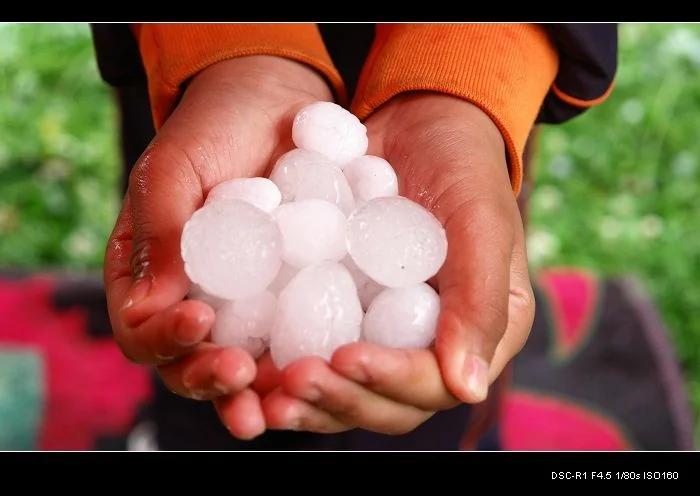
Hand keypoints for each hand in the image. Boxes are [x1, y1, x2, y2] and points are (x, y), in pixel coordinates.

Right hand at [103, 56, 333, 439]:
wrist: (274, 104)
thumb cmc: (212, 128)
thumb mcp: (175, 168)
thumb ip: (160, 233)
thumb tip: (146, 311)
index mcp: (147, 277)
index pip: (141, 329)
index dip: (164, 339)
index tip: (199, 320)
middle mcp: (192, 301)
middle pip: (189, 364)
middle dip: (211, 380)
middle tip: (240, 375)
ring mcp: (243, 306)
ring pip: (242, 365)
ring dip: (258, 391)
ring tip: (280, 400)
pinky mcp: (288, 300)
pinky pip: (291, 338)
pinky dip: (302, 360)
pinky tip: (324, 367)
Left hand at [261, 93, 534, 434]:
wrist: (418, 125)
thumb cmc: (462, 168)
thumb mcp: (482, 224)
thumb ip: (480, 301)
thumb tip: (467, 389)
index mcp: (474, 336)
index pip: (433, 385)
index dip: (389, 381)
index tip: (346, 356)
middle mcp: (427, 348)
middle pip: (384, 404)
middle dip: (339, 398)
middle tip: (294, 378)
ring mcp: (382, 335)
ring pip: (346, 391)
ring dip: (306, 399)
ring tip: (262, 392)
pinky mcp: (343, 315)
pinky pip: (315, 351)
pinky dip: (283, 365)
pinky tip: (250, 365)